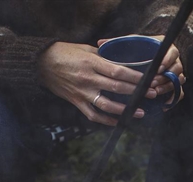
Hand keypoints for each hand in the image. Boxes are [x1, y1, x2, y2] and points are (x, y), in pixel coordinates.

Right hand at [38, 41, 158, 125]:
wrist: (40, 64)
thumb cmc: (63, 53)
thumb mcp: (84, 49)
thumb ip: (103, 56)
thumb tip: (121, 61)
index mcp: (91, 63)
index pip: (118, 71)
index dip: (135, 77)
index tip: (149, 79)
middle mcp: (88, 79)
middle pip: (117, 87)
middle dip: (137, 91)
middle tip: (152, 94)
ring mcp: (82, 93)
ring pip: (107, 105)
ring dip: (125, 110)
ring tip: (140, 112)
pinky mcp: (77, 103)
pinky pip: (94, 115)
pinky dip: (107, 121)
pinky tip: (119, 122)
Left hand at [95, 36, 185, 104]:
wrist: (152, 58)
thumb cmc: (140, 50)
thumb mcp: (131, 43)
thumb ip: (118, 42)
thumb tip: (100, 43)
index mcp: (166, 47)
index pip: (172, 53)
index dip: (166, 61)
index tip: (157, 67)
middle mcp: (174, 60)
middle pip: (177, 69)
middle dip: (164, 77)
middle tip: (153, 83)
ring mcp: (177, 73)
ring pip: (178, 81)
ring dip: (167, 87)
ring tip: (156, 92)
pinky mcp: (176, 85)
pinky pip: (180, 93)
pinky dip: (173, 98)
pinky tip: (164, 104)